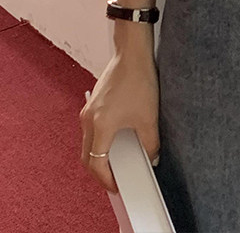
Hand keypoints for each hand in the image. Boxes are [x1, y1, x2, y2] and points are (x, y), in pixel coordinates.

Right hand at [79, 51, 160, 193]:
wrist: (132, 53)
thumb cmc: (138, 80)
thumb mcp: (148, 117)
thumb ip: (150, 143)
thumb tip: (152, 157)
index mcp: (99, 127)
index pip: (96, 164)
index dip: (106, 180)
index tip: (116, 186)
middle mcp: (88, 120)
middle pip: (87, 156)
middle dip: (100, 171)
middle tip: (115, 178)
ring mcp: (88, 110)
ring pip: (88, 142)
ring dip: (100, 154)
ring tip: (118, 160)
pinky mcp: (93, 102)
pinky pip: (92, 129)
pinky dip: (100, 140)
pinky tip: (117, 138)